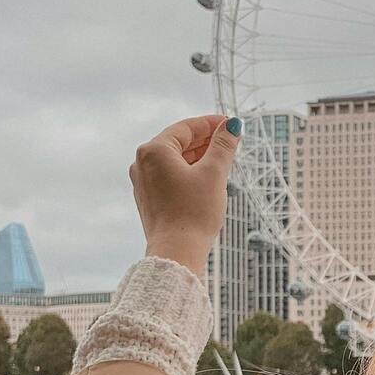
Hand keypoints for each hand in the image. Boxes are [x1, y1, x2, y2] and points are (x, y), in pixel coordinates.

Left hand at [129, 115, 241, 273]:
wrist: (177, 251)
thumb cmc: (194, 212)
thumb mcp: (214, 173)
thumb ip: (223, 145)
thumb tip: (232, 125)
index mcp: (154, 151)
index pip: (186, 128)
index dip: (211, 124)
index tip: (230, 123)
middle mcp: (142, 163)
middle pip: (179, 142)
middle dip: (206, 140)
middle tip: (230, 140)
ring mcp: (143, 182)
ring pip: (175, 160)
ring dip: (199, 156)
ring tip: (223, 159)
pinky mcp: (149, 198)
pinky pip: (170, 175)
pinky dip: (189, 171)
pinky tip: (206, 178)